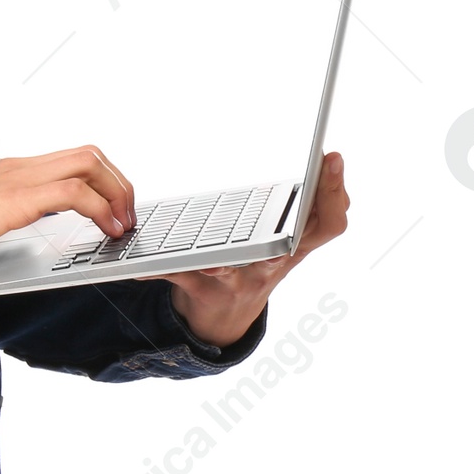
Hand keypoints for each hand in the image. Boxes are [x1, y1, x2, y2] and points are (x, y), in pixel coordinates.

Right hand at [0, 144, 136, 257]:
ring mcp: (20, 177)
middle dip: (119, 183)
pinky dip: (101, 209)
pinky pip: (74, 191)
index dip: (103, 181)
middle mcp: (21, 166)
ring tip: (122, 224)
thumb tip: (10, 218)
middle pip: (89, 154)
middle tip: (126, 216)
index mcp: (12, 170)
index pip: (71, 159)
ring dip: (117, 193)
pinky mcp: (18, 197)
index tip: (114, 210)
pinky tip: (106, 229)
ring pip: (89, 163)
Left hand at [138, 151, 349, 347]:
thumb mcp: (287, 239)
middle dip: (291, 227)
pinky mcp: (205, 291)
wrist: (225, 318)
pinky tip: (139, 271)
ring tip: (213, 261)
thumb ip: (310, 208)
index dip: (334, 193)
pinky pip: (181, 279)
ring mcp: (240, 282)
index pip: (327, 222)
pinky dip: (159, 272)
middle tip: (288, 212)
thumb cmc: (256, 264)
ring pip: (233, 271)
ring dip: (224, 265)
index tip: (332, 156)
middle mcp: (271, 266)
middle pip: (290, 249)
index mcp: (292, 246)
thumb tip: (332, 160)